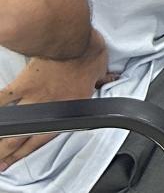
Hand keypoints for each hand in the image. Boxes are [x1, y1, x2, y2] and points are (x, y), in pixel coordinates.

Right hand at [0, 31, 114, 170]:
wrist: (74, 41)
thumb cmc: (90, 52)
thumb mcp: (101, 69)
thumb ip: (101, 79)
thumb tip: (110, 78)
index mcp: (71, 106)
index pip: (49, 135)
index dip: (34, 149)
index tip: (22, 157)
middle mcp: (51, 107)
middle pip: (27, 137)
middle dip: (12, 153)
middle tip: (1, 163)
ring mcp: (36, 97)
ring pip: (14, 125)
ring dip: (3, 137)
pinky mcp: (24, 83)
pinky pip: (5, 98)